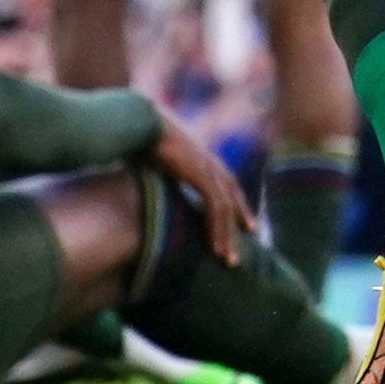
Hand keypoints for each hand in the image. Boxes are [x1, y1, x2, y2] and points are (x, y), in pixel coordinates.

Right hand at [145, 111, 252, 264]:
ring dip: (227, 236)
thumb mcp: (158, 164)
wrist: (141, 123)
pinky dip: (217, 228)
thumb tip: (154, 190)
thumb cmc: (142, 142)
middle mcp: (211, 164)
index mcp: (204, 160)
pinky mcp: (200, 174)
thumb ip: (165, 177)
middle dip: (238, 225)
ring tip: (228, 260)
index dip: (236, 208)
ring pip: (226, 209)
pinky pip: (215, 206)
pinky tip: (215, 247)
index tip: (243, 228)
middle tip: (239, 252)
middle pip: (233, 200)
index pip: (227, 188)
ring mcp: (208, 168)